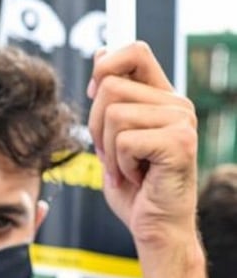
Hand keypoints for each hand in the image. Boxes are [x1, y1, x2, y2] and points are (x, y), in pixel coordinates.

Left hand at [87, 42, 197, 249]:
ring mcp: (182, 122)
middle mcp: (177, 104)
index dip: (105, 66)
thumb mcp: (112, 135)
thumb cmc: (133, 186)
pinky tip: (137, 177)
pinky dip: (119, 164)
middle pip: (109, 86)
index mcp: (162, 97)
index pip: (135, 50)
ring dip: (107, 150)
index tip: (95, 95)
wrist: (155, 227)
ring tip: (126, 168)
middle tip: (112, 155)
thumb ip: (110, 97)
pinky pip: (124, 140)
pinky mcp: (180, 143)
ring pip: (114, 114)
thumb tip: (101, 51)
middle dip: (95, 126)